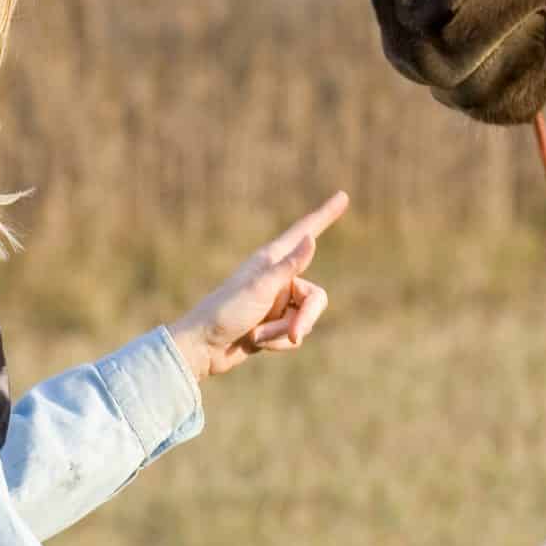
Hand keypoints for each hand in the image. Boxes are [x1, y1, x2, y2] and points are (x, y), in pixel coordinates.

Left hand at [168, 190, 348, 381]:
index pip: (305, 232)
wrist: (202, 349)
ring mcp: (276, 303)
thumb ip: (290, 266)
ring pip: (305, 318)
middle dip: (306, 318)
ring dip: (284, 332)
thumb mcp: (260, 288)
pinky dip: (278, 343)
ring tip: (258, 337)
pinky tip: (255, 344)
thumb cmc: (226, 312)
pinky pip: (293, 334)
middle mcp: (278, 279)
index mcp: (272, 260)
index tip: (343, 196)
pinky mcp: (273, 325)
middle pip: (315, 297)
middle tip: (293, 334)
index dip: (325, 215)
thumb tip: (312, 238)